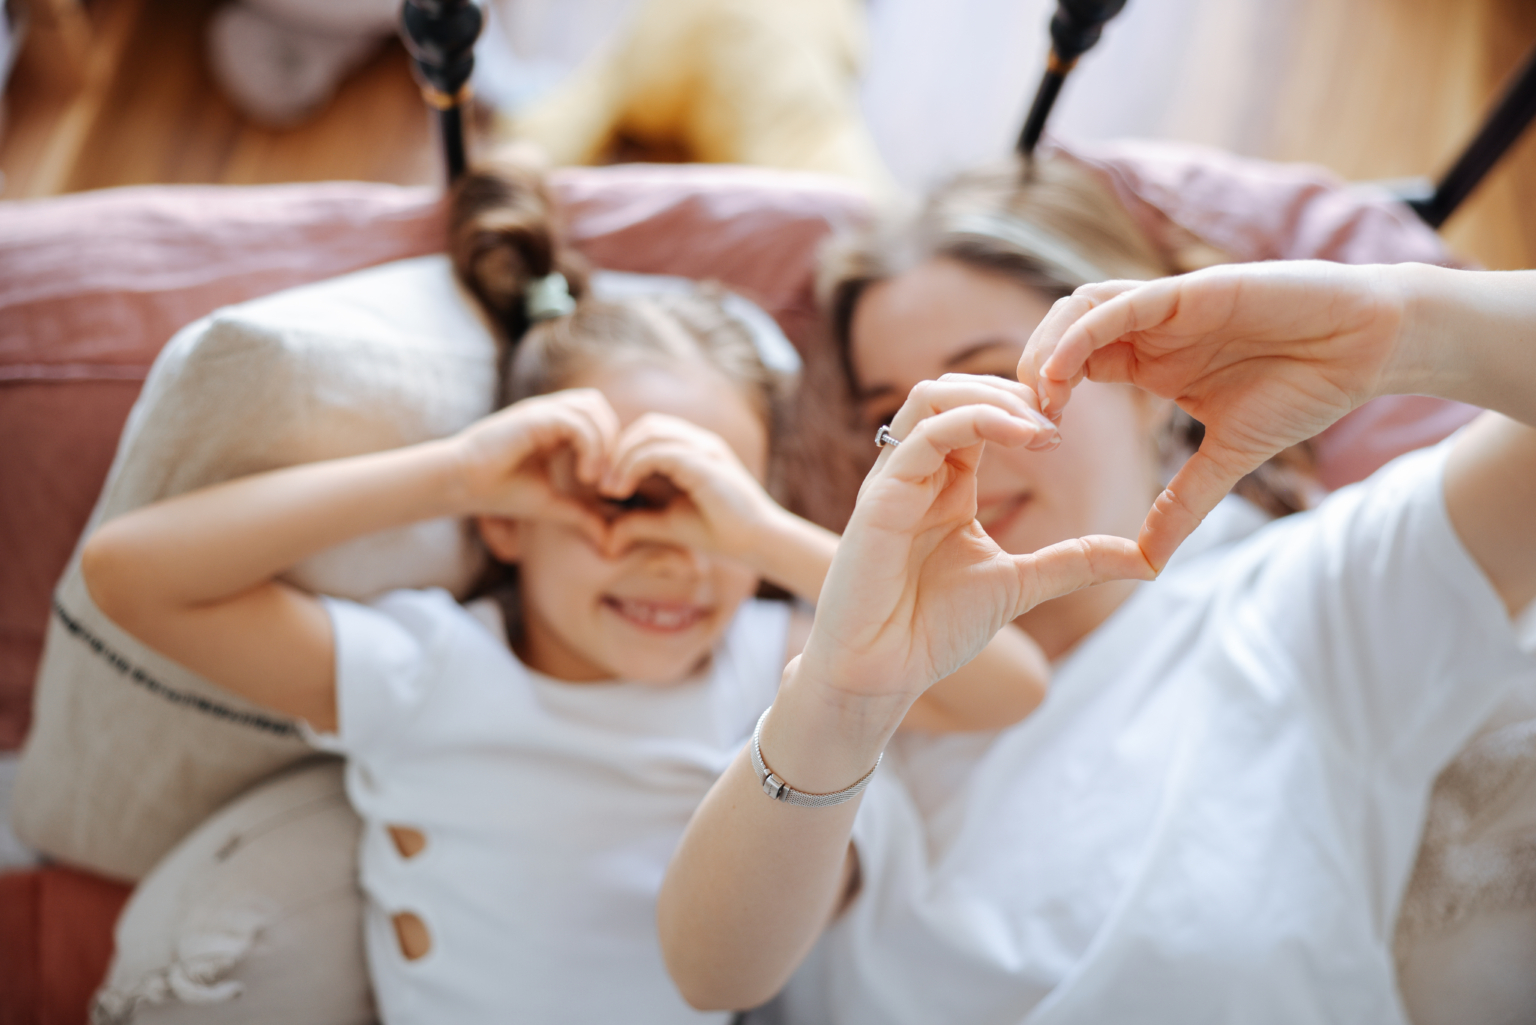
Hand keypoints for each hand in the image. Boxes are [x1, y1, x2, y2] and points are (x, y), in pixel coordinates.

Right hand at [452, 388, 621, 536]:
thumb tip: (609, 541)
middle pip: (599, 406)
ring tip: (595, 481)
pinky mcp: (533, 418)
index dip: (611, 448)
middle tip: (608, 481)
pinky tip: (585, 477)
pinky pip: (576, 423)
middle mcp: (549, 413)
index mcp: (554, 427)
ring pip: (591, 408)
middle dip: (613, 441)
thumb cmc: (499, 492)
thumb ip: (582, 515)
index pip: (598, 418)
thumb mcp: (551, 505)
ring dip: (604, 444)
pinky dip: (590, 448)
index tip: (609, 488)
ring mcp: (541, 411)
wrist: (461, 485)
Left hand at [597, 412, 782, 563]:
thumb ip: (637, 523)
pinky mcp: (705, 463)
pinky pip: (659, 452)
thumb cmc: (718, 533)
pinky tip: (621, 490)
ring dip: (622, 457)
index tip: (605, 484)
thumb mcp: (667, 525)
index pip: (650, 431)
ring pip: (650, 432)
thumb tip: (606, 539)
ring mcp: (704, 449)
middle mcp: (699, 442)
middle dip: (618, 449)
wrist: (757, 542)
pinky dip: (633, 466)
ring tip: (610, 487)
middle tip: (600, 482)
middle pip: (647, 425)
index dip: (622, 451)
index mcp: (693, 450)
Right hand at [797, 375, 1150, 711]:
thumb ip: (1075, 561)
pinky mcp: (879, 496)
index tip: (1067, 429)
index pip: (976, 414)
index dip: (1022, 408)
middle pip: (953, 390)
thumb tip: (1149, 559)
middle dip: (1010, 391)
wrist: (880, 672)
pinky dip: (977, 421)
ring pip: (933, 397)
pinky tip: (1024, 436)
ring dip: (993, 396)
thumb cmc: (932, 630)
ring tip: (1042, 425)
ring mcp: (893, 480)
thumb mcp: (1021, 583)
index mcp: (944, 485)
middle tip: (1060, 417)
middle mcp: (915, 473)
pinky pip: (924, 435)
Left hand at [1018, 261, 1407, 569]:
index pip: (1070, 369)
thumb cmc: (1305, 389)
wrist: (1368, 346)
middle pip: (1059, 336)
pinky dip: (1082, 335)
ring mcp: (1165, 307)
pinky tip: (1062, 373)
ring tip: (1040, 401)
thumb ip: (1185, 504)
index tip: (1035, 443)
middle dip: (1030, 376)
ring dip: (1046, 350)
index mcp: (1148, 361)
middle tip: (1024, 425)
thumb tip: (1149, 564)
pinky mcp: (1189, 292)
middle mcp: (1148, 330)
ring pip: (1077, 311)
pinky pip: (1119, 305)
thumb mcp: (1229, 458)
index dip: (1043, 401)